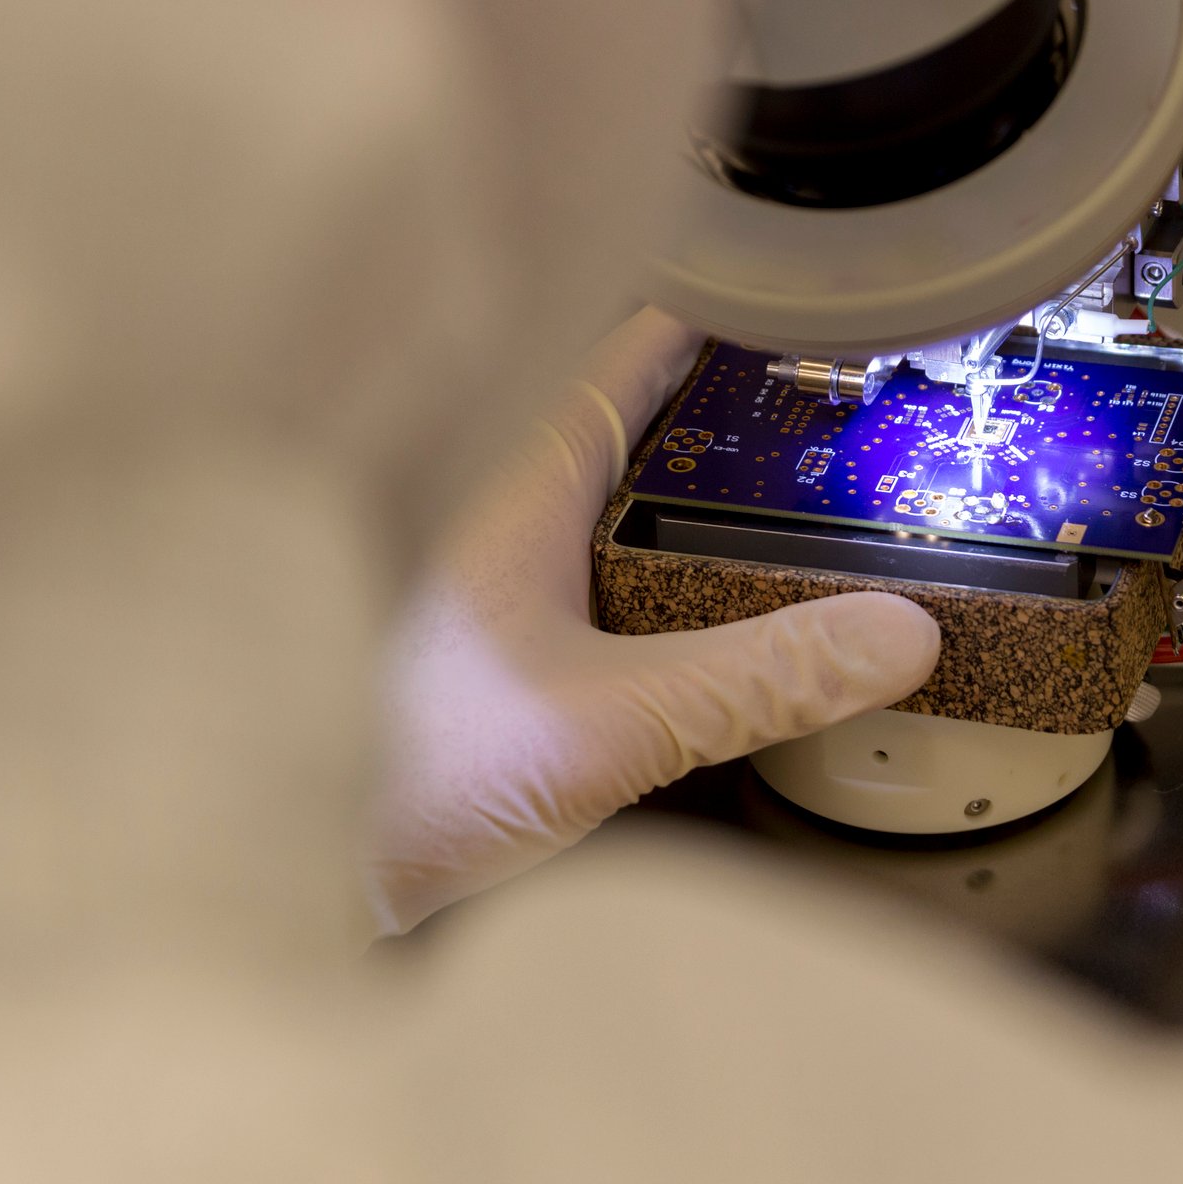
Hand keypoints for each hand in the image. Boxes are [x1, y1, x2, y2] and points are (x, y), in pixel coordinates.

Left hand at [365, 308, 940, 933]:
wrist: (283, 894)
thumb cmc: (400, 784)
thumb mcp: (608, 721)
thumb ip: (755, 677)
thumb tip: (899, 632)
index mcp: (508, 504)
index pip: (612, 368)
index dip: (694, 323)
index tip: (774, 289)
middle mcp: (495, 540)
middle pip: (619, 442)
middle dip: (713, 420)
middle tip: (812, 404)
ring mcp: (494, 613)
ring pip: (608, 525)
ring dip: (689, 511)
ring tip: (787, 510)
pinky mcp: (500, 687)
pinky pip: (602, 605)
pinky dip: (667, 596)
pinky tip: (713, 637)